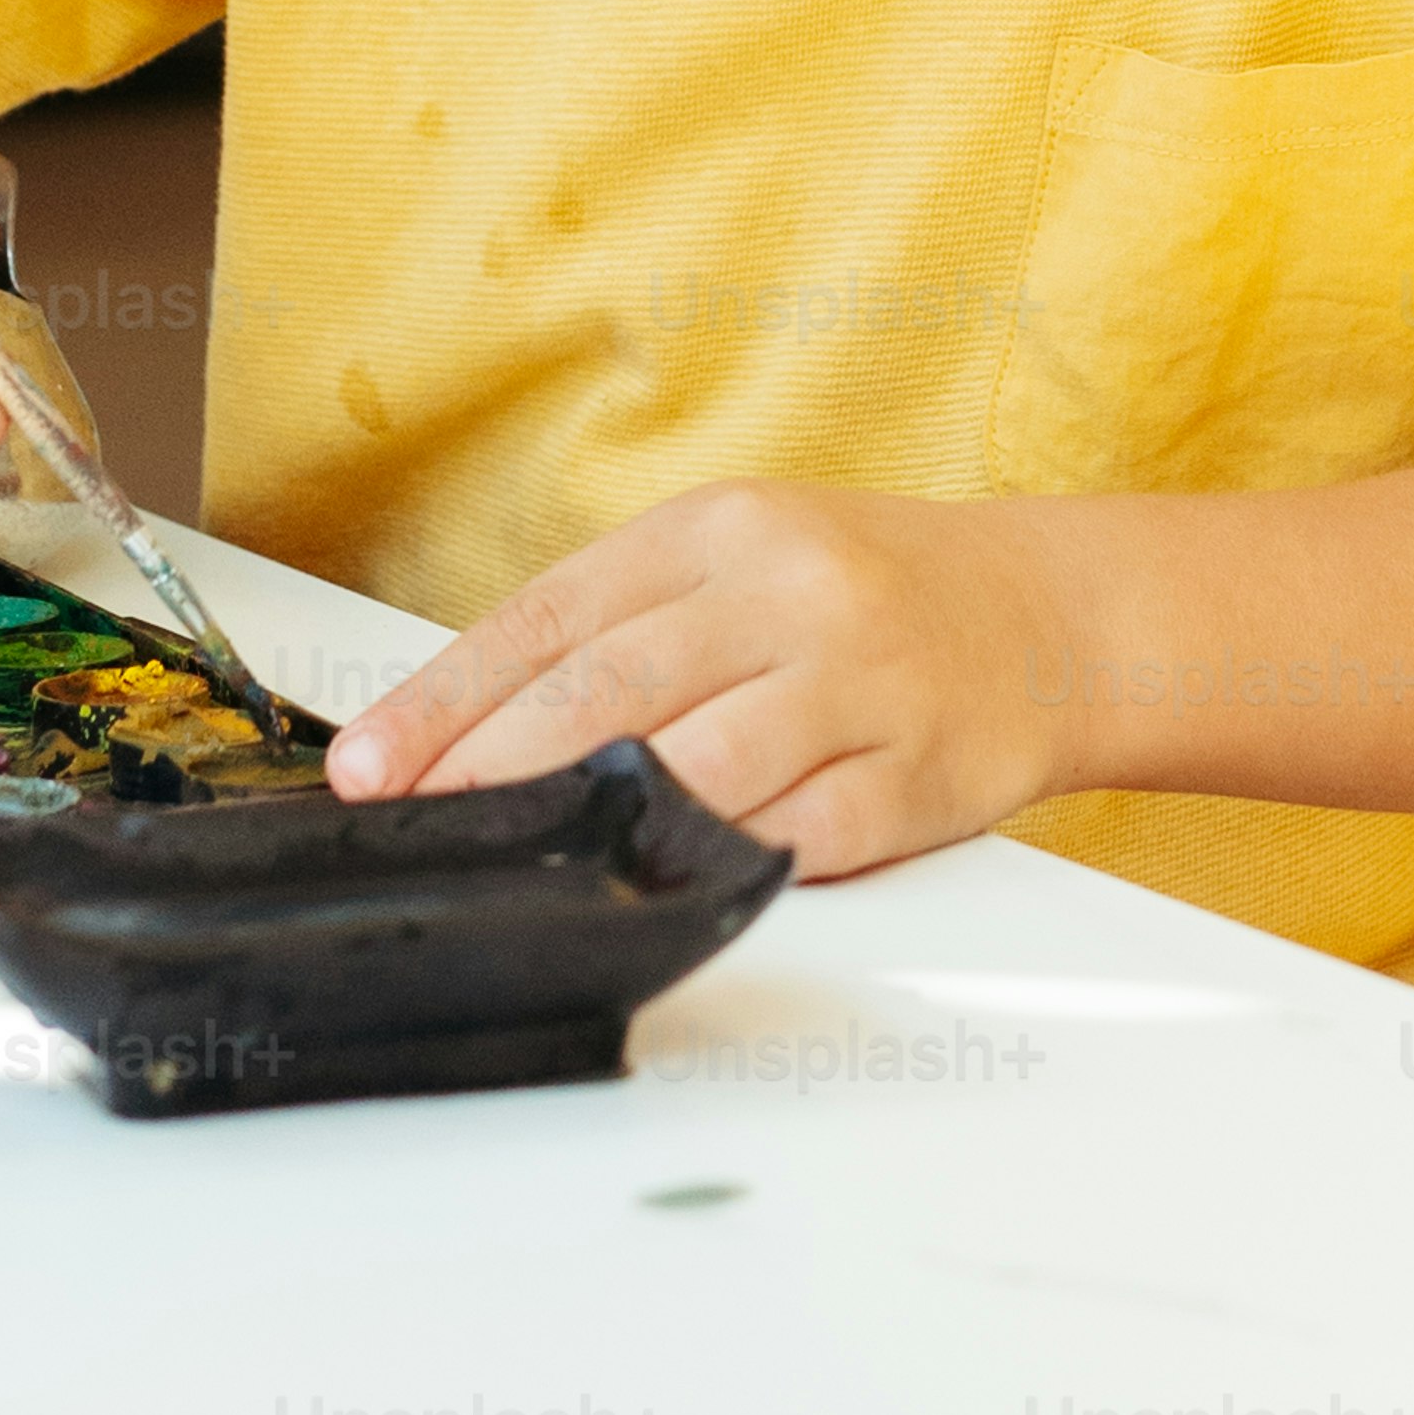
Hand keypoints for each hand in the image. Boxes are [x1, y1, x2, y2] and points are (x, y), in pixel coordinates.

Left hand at [326, 481, 1086, 878]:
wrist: (1044, 617)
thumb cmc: (862, 594)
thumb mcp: (740, 559)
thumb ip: (624, 626)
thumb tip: (467, 726)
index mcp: (723, 528)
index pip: (552, 616)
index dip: (445, 698)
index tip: (368, 766)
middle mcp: (791, 593)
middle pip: (609, 690)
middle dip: (490, 768)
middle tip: (416, 824)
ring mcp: (860, 683)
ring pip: (698, 767)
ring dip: (592, 824)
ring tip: (514, 861)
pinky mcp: (915, 775)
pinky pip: (797, 837)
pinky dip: (719, 865)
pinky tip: (655, 886)